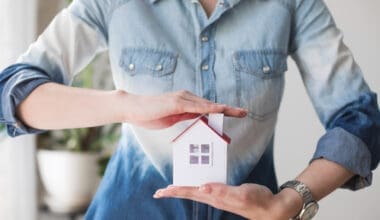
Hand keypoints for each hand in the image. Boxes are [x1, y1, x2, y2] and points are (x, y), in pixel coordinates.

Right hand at [123, 90, 246, 128]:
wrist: (133, 108)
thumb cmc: (150, 114)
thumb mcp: (173, 118)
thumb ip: (186, 117)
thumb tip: (199, 120)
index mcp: (185, 102)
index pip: (207, 107)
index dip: (222, 110)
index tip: (236, 113)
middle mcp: (186, 97)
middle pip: (211, 104)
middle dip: (228, 109)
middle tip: (244, 112)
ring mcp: (182, 99)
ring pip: (207, 104)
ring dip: (223, 108)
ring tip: (238, 112)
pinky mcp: (176, 102)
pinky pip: (196, 106)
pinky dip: (209, 108)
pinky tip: (219, 109)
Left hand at [153, 183, 286, 219]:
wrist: (271, 208)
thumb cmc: (258, 201)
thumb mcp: (241, 194)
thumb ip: (222, 191)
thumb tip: (202, 188)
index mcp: (215, 197)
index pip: (190, 193)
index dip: (175, 191)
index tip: (162, 192)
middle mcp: (215, 198)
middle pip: (190, 193)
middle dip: (174, 192)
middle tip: (159, 192)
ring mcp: (220, 197)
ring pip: (196, 192)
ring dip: (183, 190)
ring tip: (172, 189)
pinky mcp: (225, 193)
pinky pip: (206, 189)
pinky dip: (197, 186)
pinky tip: (196, 186)